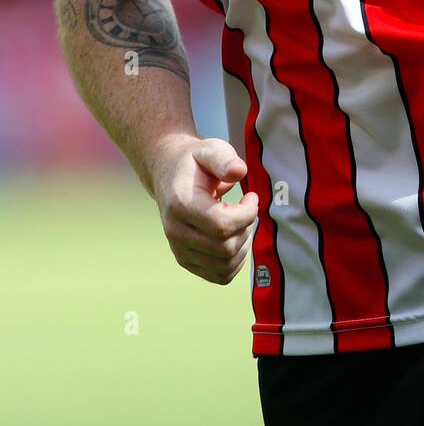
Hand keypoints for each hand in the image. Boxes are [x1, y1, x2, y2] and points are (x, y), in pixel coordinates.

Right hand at [152, 136, 258, 284]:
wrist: (169, 174)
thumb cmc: (195, 162)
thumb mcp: (210, 149)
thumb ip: (225, 159)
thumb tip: (240, 172)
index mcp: (180, 204)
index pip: (222, 225)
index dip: (247, 214)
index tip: (251, 196)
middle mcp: (176, 232)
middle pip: (226, 248)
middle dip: (246, 228)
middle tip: (246, 208)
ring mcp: (179, 250)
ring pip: (226, 265)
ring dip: (243, 245)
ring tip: (239, 221)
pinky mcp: (186, 261)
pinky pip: (221, 275)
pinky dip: (236, 260)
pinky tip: (234, 237)